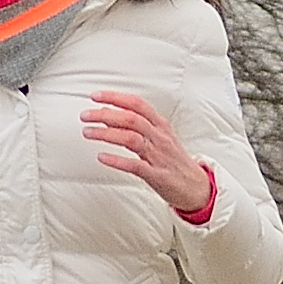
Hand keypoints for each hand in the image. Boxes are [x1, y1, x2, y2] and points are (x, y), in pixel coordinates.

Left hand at [79, 93, 218, 223]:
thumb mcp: (161, 138)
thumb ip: (138, 127)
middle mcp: (160, 137)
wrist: (197, 187)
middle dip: (106, 114)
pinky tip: (101, 157)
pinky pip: (134, 165)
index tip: (96, 96)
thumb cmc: (175, 162)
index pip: (137, 104)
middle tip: (85, 115)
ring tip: (88, 132)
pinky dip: (116, 160)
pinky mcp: (156, 175)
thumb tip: (110, 116)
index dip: (115, 98)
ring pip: (131, 138)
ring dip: (107, 134)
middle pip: (131, 119)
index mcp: (161, 125)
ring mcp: (158, 156)